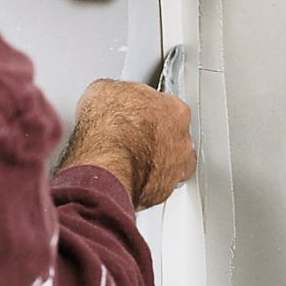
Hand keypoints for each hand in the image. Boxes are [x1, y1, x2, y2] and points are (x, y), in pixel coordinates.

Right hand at [58, 79, 195, 209]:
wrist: (105, 166)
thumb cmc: (109, 129)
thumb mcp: (103, 90)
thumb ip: (117, 93)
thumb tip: (109, 96)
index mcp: (175, 110)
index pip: (164, 105)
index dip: (143, 109)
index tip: (130, 113)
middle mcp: (182, 141)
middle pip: (171, 135)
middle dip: (153, 137)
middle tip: (129, 138)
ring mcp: (175, 169)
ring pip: (168, 164)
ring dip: (152, 162)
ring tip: (127, 161)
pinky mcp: (162, 194)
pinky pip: (154, 187)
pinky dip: (142, 184)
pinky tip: (125, 178)